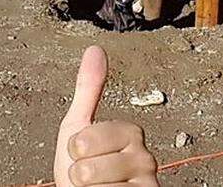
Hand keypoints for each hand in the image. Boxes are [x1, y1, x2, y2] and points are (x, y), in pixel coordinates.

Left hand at [54, 46, 157, 186]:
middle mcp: (146, 158)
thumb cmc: (82, 174)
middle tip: (90, 178)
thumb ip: (88, 90)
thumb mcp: (77, 129)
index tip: (83, 155)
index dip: (74, 152)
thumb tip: (95, 48)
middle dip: (79, 176)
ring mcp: (148, 183)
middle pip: (88, 167)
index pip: (83, 140)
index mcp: (131, 133)